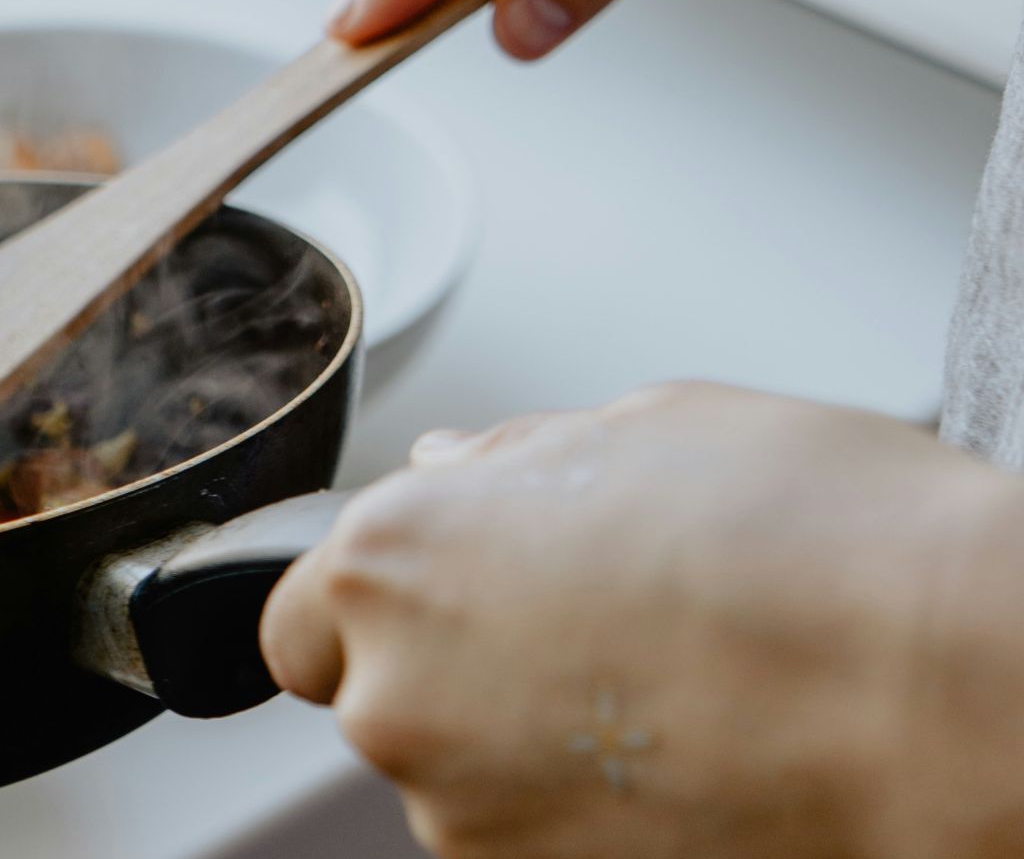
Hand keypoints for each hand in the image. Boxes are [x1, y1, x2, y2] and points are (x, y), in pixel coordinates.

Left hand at [263, 382, 1023, 856]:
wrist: (946, 693)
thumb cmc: (815, 540)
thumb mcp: (648, 427)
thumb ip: (511, 460)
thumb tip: (454, 468)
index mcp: (393, 560)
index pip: (299, 616)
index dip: (370, 605)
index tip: (441, 595)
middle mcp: (398, 697)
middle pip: (380, 697)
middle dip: (454, 665)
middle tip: (585, 628)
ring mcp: (466, 815)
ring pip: (459, 774)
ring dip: (523, 739)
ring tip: (661, 687)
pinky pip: (530, 835)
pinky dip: (583, 808)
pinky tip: (683, 753)